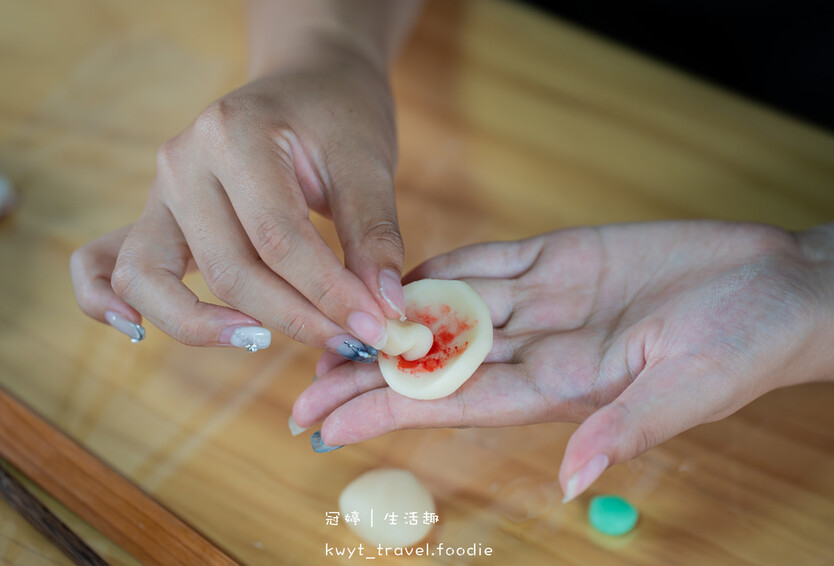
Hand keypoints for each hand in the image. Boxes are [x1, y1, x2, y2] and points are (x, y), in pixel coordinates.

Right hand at [71, 42, 406, 356]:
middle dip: (294, 319)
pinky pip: (106, 263)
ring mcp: (158, 190)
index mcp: (234, 135)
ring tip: (268, 343)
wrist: (307, 83)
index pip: (280, 241)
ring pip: (154, 281)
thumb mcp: (367, 163)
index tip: (376, 331)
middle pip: (228, 271)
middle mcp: (183, 162)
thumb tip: (381, 311)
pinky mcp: (154, 215)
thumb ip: (373, 236)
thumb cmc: (337, 116)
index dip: (330, 296)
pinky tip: (136, 331)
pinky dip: (106, 301)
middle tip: (351, 343)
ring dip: (209, 327)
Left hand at [292, 221, 833, 498]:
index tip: (328, 426)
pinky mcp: (561, 258)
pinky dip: (438, 270)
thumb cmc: (747, 343)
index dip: (389, 412)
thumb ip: (625, 428)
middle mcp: (540, 348)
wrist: (779, 284)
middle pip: (435, 364)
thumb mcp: (690, 389)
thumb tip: (570, 481)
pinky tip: (394, 275)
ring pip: (448, 313)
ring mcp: (546, 301)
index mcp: (562, 388)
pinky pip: (486, 263)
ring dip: (390, 323)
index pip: (455, 403)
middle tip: (304, 390)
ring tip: (331, 332)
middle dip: (369, 376)